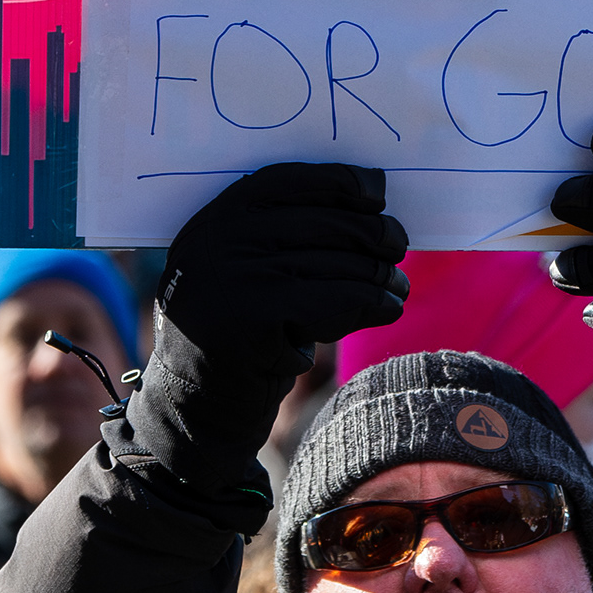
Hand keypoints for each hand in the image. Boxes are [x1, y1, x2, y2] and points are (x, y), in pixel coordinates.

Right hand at [125, 163, 408, 501]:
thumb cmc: (236, 336)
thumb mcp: (245, 274)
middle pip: (322, 222)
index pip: (288, 179)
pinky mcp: (255, 319)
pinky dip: (370, 306)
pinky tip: (387, 310)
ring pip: (336, 264)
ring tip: (398, 288)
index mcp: (214, 220)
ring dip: (380, 277)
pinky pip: (335, 303)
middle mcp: (217, 242)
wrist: (193, 413)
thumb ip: (284, 237)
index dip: (340, 182)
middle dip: (372, 236)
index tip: (378, 194)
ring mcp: (232, 279)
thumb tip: (373, 201)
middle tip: (399, 250)